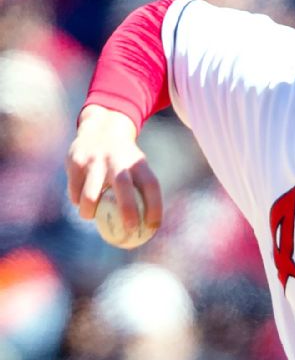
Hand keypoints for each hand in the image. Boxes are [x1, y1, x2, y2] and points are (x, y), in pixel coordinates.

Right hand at [65, 105, 161, 233]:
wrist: (101, 129)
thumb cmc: (124, 160)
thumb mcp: (138, 167)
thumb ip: (143, 191)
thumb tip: (149, 228)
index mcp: (137, 163)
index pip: (151, 186)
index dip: (155, 207)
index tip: (153, 227)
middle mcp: (118, 160)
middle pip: (124, 187)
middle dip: (127, 210)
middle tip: (128, 230)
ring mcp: (95, 160)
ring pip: (91, 195)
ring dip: (89, 211)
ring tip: (89, 217)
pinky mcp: (76, 162)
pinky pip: (74, 190)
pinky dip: (76, 200)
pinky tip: (78, 201)